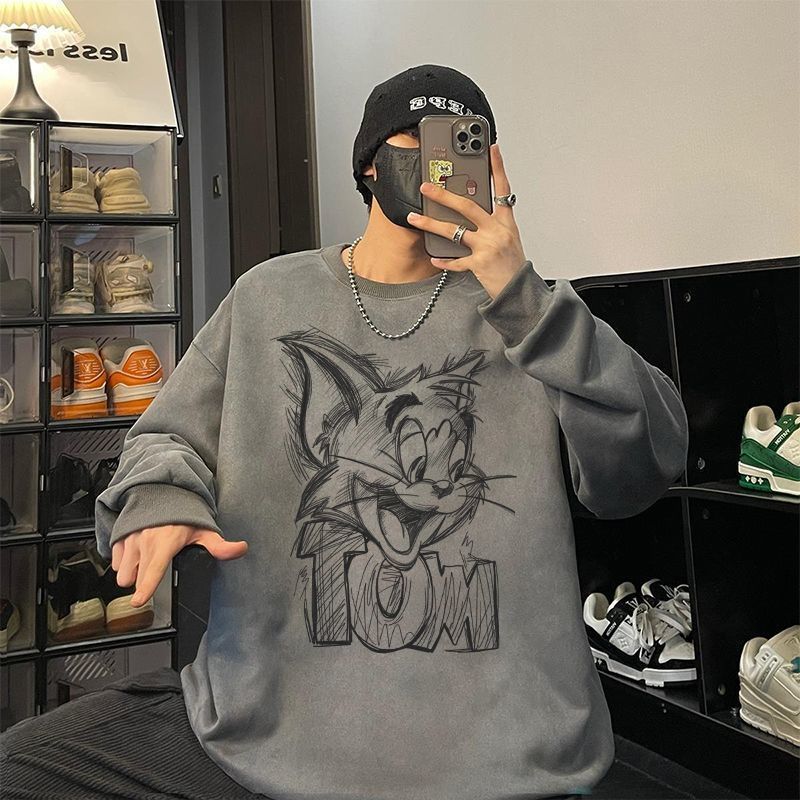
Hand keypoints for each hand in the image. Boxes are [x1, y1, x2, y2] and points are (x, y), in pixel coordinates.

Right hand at [111, 525, 248, 606]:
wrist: (162, 491)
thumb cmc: (182, 512)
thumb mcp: (203, 530)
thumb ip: (220, 545)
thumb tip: (240, 549)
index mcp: (165, 543)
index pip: (154, 569)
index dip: (146, 587)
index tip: (139, 601)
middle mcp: (144, 541)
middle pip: (134, 578)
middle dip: (141, 582)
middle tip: (154, 573)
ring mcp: (129, 539)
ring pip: (122, 572)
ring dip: (131, 572)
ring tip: (146, 562)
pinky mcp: (119, 537)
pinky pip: (114, 560)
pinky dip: (123, 561)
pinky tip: (136, 553)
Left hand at [406, 142, 527, 299]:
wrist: (519, 291)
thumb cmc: (512, 264)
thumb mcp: (508, 238)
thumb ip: (492, 223)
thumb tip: (470, 211)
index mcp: (506, 222)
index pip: (503, 189)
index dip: (498, 168)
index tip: (492, 148)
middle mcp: (497, 231)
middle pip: (467, 207)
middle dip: (443, 195)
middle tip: (426, 186)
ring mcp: (487, 247)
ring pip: (453, 231)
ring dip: (430, 224)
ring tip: (414, 218)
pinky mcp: (480, 264)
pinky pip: (456, 261)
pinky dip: (444, 260)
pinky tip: (434, 258)